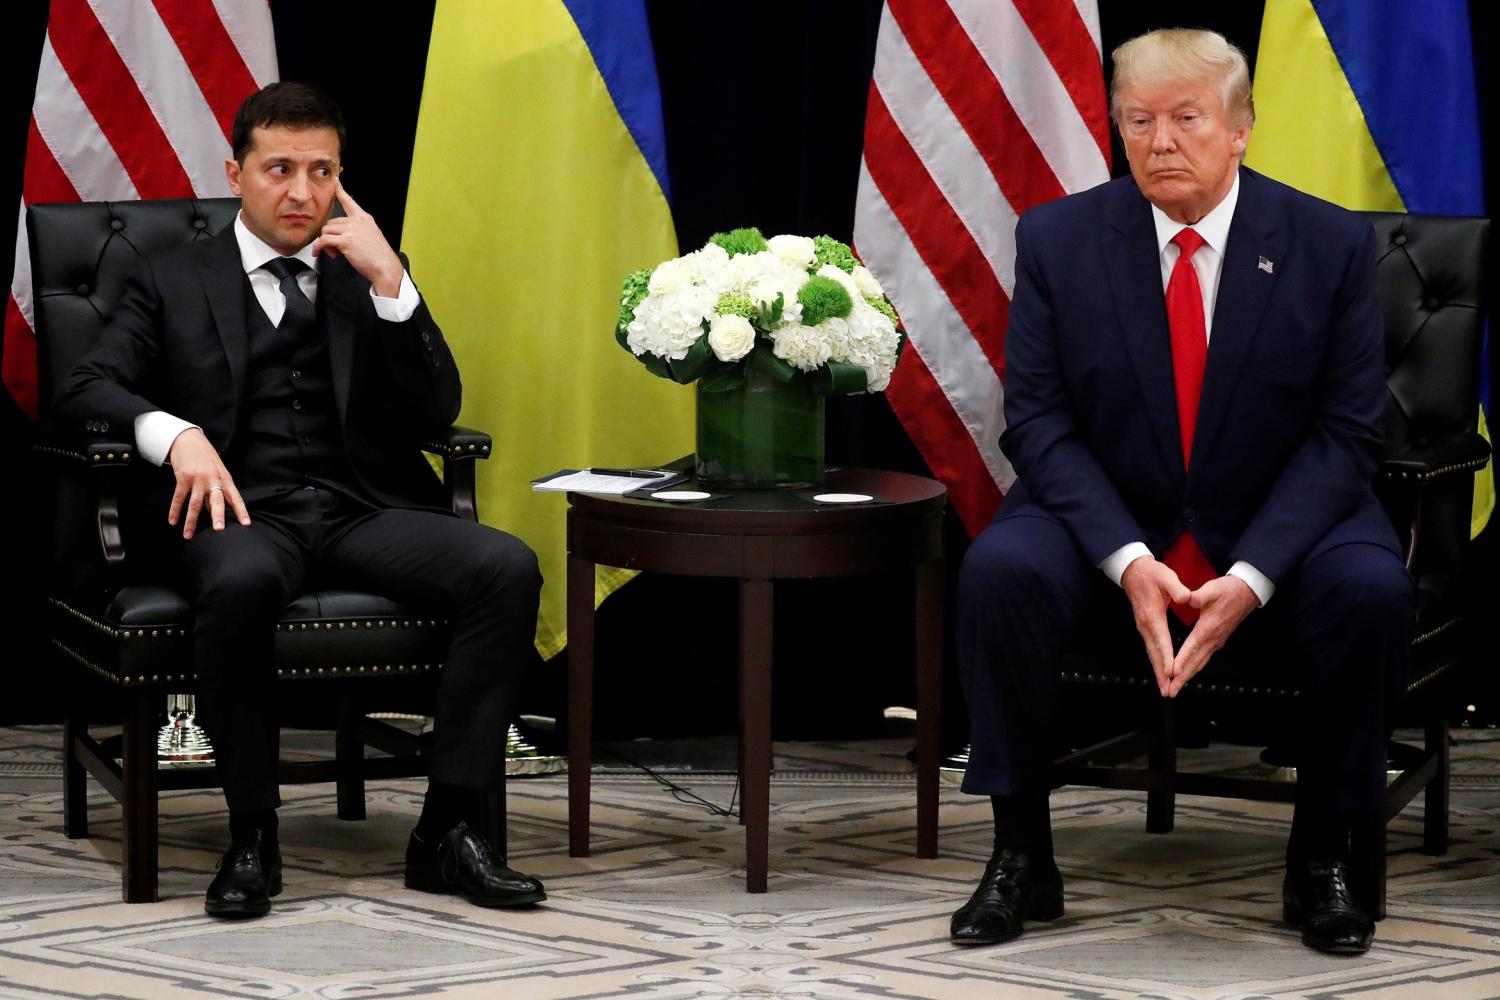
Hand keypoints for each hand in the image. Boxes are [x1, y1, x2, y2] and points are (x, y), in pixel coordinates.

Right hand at [166, 428, 248, 538]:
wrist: (189, 439)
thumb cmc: (206, 457)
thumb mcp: (218, 471)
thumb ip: (217, 490)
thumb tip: (213, 511)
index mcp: (225, 479)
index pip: (235, 497)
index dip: (241, 511)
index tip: (246, 524)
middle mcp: (213, 480)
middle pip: (216, 500)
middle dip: (218, 515)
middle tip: (219, 529)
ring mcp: (197, 479)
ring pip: (195, 503)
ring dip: (191, 521)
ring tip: (188, 535)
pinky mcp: (183, 478)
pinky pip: (179, 497)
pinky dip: (175, 510)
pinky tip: (173, 521)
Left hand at [311, 177, 404, 295]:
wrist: (386, 268)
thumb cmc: (380, 257)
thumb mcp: (371, 237)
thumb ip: (357, 231)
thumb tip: (342, 237)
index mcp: (364, 219)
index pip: (349, 201)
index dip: (340, 190)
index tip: (335, 181)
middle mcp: (357, 221)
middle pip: (331, 222)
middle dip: (330, 236)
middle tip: (335, 249)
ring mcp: (351, 230)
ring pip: (326, 230)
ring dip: (325, 243)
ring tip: (334, 253)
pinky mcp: (345, 240)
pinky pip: (323, 240)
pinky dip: (318, 247)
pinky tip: (319, 253)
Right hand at [1121, 555, 1190, 696]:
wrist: (1132, 571)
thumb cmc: (1151, 573)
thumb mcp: (1166, 576)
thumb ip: (1177, 587)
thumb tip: (1187, 597)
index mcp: (1153, 614)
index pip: (1161, 639)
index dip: (1167, 656)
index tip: (1171, 671)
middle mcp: (1145, 625)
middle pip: (1154, 653)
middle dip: (1160, 673)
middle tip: (1167, 690)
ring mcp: (1143, 627)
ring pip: (1151, 653)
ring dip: (1157, 671)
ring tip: (1164, 687)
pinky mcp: (1144, 627)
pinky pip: (1150, 648)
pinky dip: (1156, 662)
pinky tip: (1160, 670)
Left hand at [1166, 576, 1258, 696]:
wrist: (1247, 592)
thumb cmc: (1229, 590)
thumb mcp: (1211, 590)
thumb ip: (1196, 596)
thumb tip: (1185, 598)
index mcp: (1208, 628)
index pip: (1192, 647)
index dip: (1182, 661)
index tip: (1172, 673)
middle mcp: (1213, 639)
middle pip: (1195, 662)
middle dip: (1182, 678)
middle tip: (1170, 691)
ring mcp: (1216, 641)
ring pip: (1200, 663)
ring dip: (1188, 676)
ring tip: (1176, 687)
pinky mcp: (1218, 640)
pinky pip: (1204, 658)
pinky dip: (1194, 668)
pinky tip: (1188, 672)